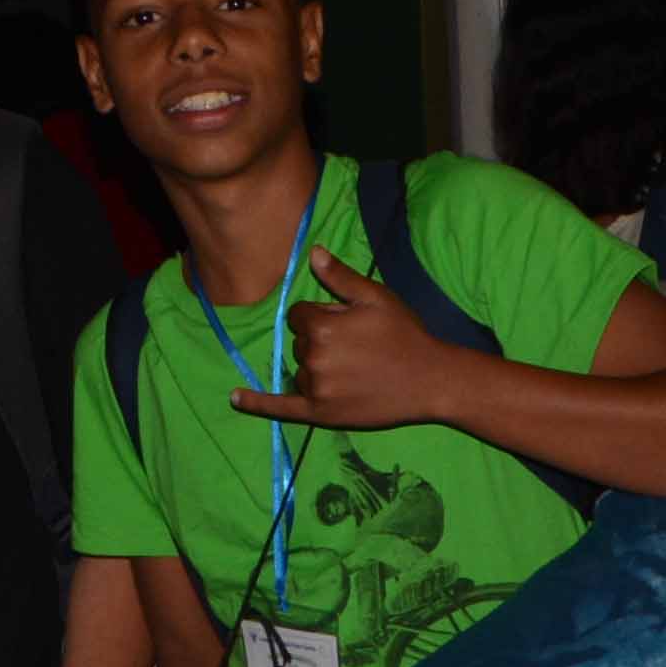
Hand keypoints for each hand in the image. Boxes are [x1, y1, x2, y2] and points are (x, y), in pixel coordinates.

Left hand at [234, 234, 471, 433]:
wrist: (430, 379)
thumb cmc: (405, 334)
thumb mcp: (376, 297)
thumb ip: (339, 277)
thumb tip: (311, 252)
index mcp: (321, 327)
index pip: (298, 315)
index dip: (321, 315)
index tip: (347, 322)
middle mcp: (313, 359)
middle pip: (299, 342)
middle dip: (320, 340)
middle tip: (357, 347)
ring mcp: (315, 389)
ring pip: (299, 369)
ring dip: (315, 365)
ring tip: (353, 369)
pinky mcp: (320, 414)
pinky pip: (281, 408)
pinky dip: (256, 403)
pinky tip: (235, 399)